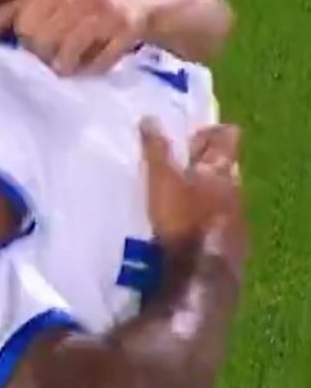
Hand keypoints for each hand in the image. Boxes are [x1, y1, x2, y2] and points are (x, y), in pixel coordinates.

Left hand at [0, 0, 151, 74]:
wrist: (143, 7)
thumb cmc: (84, 13)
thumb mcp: (48, 6)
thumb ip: (10, 15)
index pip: (22, 19)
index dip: (20, 40)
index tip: (21, 50)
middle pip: (40, 39)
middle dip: (42, 56)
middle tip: (51, 60)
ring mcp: (103, 9)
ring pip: (66, 52)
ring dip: (65, 66)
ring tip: (68, 66)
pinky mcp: (126, 28)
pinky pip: (98, 60)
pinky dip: (92, 69)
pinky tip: (91, 66)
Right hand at [141, 120, 246, 268]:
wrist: (200, 269)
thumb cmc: (181, 218)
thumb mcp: (161, 180)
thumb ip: (156, 149)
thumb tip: (150, 118)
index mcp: (222, 169)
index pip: (227, 137)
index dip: (209, 132)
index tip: (187, 138)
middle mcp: (235, 187)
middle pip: (224, 164)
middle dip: (203, 161)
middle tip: (176, 164)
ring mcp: (236, 214)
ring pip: (221, 191)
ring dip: (202, 188)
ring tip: (176, 194)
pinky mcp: (230, 237)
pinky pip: (218, 215)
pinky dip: (203, 212)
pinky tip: (184, 222)